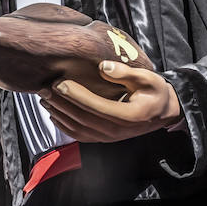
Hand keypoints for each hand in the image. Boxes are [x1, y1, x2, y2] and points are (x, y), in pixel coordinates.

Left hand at [38, 61, 181, 142]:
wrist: (162, 113)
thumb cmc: (155, 92)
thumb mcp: (148, 79)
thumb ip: (126, 73)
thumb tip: (103, 66)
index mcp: (129, 115)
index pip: (97, 106)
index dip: (76, 95)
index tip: (59, 83)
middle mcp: (117, 130)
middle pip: (82, 118)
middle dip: (61, 103)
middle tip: (44, 87)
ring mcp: (109, 137)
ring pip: (77, 128)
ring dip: (58, 113)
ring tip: (44, 97)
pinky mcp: (102, 139)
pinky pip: (78, 135)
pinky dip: (63, 125)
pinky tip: (52, 112)